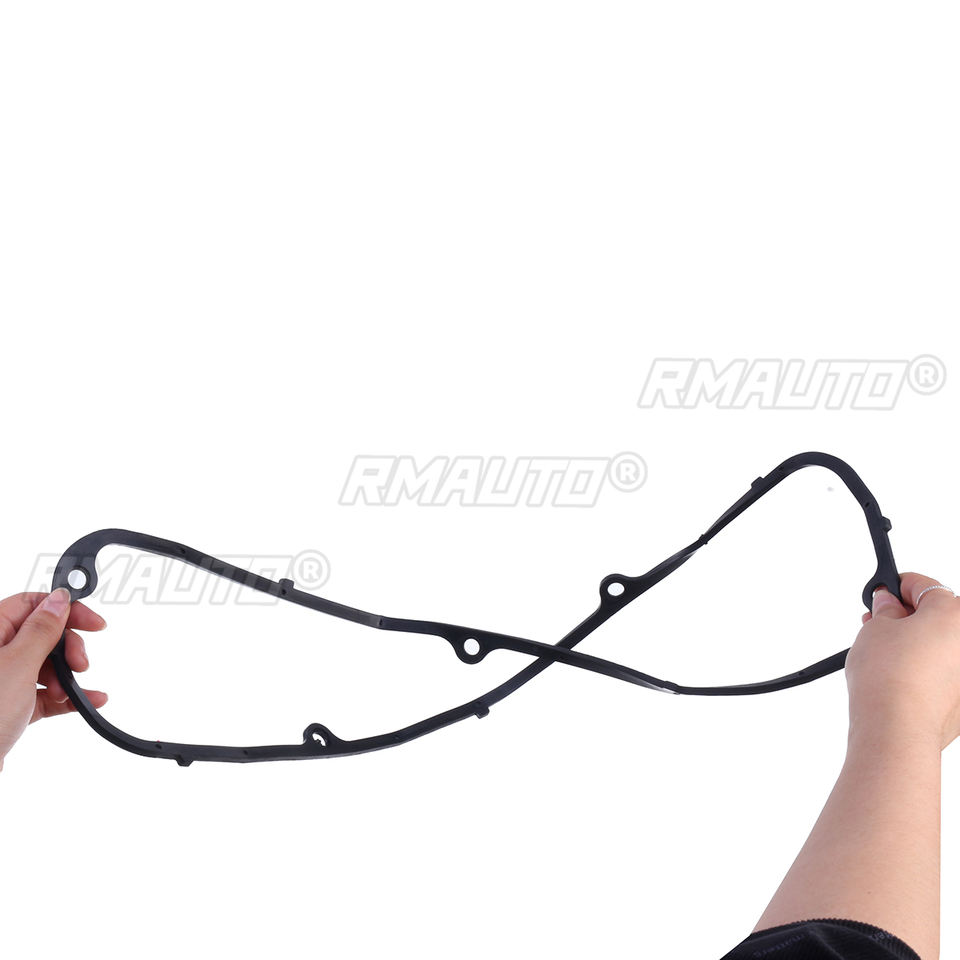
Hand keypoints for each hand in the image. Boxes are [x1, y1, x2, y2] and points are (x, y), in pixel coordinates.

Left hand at [0, 588, 107, 770]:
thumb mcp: (17, 665)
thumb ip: (42, 630)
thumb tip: (59, 599)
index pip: (32, 604)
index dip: (65, 610)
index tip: (93, 623)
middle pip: (44, 634)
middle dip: (68, 648)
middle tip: (80, 663)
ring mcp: (3, 681)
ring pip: (46, 665)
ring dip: (68, 675)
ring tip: (73, 691)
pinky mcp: (11, 706)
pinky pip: (46, 693)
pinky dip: (67, 696)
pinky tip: (88, 701)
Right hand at [846, 571, 959, 750]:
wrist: (897, 729)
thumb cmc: (889, 678)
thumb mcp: (875, 629)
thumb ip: (885, 611)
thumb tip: (889, 605)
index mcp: (954, 613)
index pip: (925, 586)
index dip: (898, 587)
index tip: (884, 592)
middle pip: (939, 617)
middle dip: (908, 617)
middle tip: (879, 623)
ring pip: (942, 647)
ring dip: (918, 643)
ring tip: (883, 652)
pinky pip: (945, 674)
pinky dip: (926, 669)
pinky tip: (898, 674)